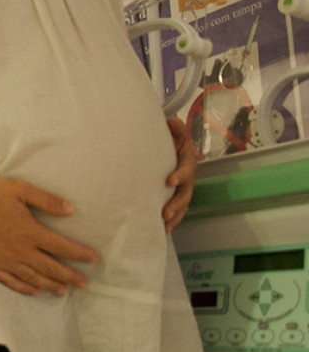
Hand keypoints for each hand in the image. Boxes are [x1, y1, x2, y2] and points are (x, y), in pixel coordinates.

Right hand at [0, 176, 99, 296]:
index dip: (79, 254)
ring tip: (63, 291)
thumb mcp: (19, 189)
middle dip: (70, 276)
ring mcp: (5, 260)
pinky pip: (10, 281)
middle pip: (51, 267)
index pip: (62, 247)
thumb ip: (46, 200)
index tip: (93, 260)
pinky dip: (24, 288)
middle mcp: (20, 250)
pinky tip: (33, 291)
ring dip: (50, 285)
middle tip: (84, 284)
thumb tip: (71, 210)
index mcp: (30, 232)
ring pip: (33, 277)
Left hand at [162, 117, 196, 231]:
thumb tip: (170, 121)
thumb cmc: (172, 139)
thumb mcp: (175, 130)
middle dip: (176, 204)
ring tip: (164, 225)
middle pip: (185, 193)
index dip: (180, 174)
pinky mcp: (175, 196)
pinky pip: (176, 210)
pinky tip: (162, 230)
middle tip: (165, 213)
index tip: (170, 180)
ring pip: (182, 205)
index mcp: (187, 160)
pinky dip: (171, 220)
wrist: (171, 145)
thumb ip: (175, 126)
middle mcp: (188, 177)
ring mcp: (183, 188)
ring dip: (174, 216)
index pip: (186, 168)